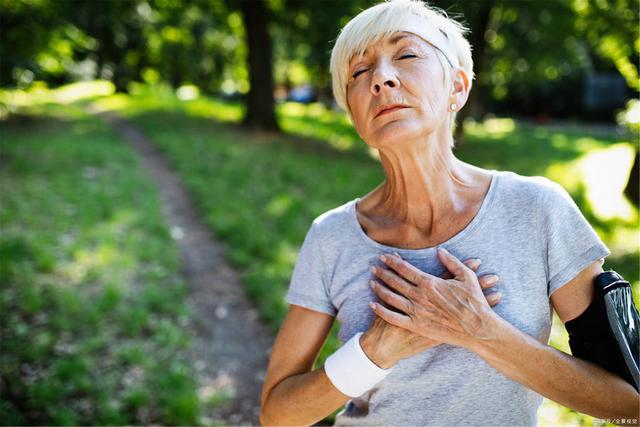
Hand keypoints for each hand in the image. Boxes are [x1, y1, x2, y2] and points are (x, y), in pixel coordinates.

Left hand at [369, 248, 500, 349]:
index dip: (392, 261)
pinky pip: (393, 317)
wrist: (478, 329)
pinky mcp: (416, 326)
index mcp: (429, 282)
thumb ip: (452, 262)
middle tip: (373, 267)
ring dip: (379, 289)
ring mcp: (416, 311)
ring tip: (371, 282)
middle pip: (394, 281)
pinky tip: (373, 305)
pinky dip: (381, 310)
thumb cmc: (474, 302)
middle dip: (382, 273)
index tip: (383, 257)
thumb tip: (440, 250)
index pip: (404, 268)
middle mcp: (419, 296)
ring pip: (391, 297)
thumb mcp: (466, 276)